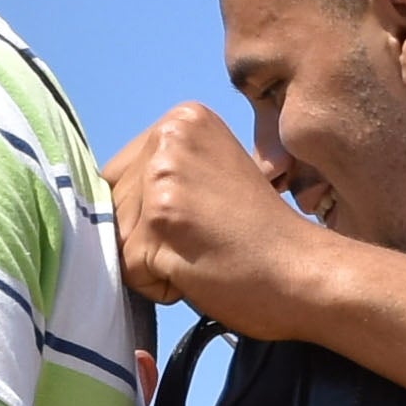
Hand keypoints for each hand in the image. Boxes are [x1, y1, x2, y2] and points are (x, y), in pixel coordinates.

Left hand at [101, 104, 347, 338]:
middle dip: (146, 236)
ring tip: (203, 254)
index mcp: (183, 120)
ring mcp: (165, 177)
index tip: (198, 220)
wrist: (305, 273)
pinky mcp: (162, 221)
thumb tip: (100, 199)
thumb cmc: (262, 237)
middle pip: (112, 203)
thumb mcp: (209, 178)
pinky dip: (159, 285)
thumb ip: (162, 175)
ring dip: (151, 262)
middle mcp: (171, 137)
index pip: (119, 174)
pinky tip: (200, 271)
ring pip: (116, 238)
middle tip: (204, 240)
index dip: (147, 213)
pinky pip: (129, 270)